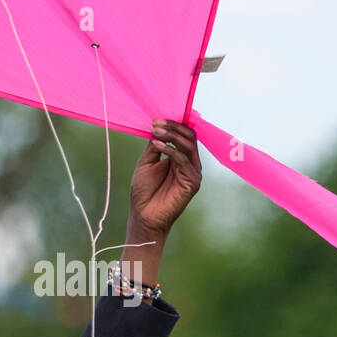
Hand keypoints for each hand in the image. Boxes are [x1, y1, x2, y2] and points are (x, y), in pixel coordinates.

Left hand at [122, 119, 201, 285]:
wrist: (143, 216)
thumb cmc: (143, 192)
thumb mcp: (147, 162)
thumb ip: (155, 146)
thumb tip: (159, 126)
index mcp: (179, 158)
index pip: (183, 136)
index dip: (173, 125)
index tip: (156, 120)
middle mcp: (189, 164)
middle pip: (189, 137)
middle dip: (173, 127)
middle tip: (156, 123)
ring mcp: (192, 173)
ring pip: (188, 145)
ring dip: (171, 135)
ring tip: (155, 132)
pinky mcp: (192, 182)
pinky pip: (184, 160)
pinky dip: (170, 150)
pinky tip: (157, 144)